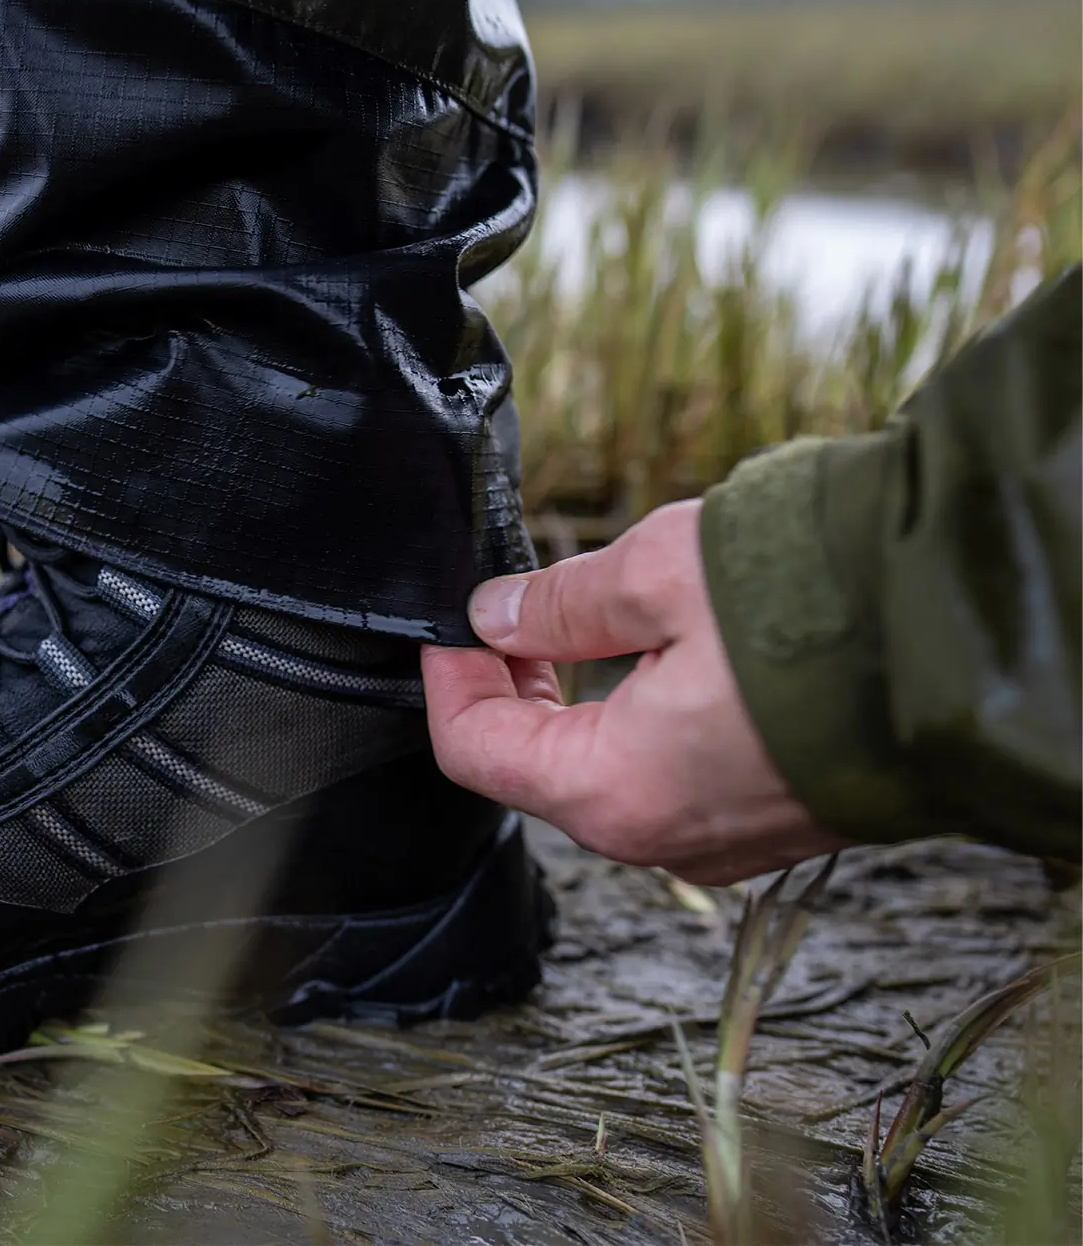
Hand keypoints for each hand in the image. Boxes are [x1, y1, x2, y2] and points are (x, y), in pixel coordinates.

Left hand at [420, 500, 844, 885]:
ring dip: (573, 704)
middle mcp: (663, 839)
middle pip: (536, 771)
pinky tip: (650, 658)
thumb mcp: (655, 575)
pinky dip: (637, 723)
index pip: (477, 753)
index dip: (448, 682)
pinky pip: (672, 781)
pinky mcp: (772, 819)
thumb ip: (559, 605)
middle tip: (506, 613)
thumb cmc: (815, 605)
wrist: (965, 636)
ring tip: (572, 623)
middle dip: (509, 689)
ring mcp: (725, 839)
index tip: (449, 624)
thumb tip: (496, 615)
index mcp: (615, 791)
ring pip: (605, 776)